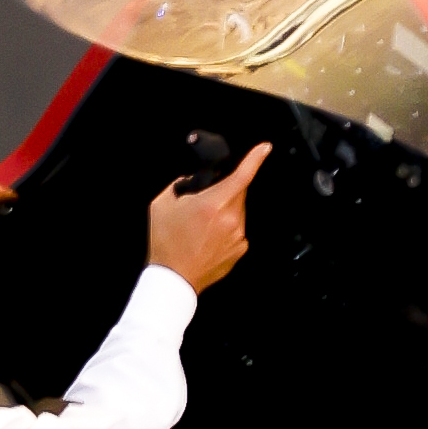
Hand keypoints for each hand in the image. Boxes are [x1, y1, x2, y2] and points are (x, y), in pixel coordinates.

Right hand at [146, 140, 267, 292]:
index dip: (256, 159)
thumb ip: (180, 185)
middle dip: (224, 192)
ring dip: (224, 212)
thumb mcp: (162, 204)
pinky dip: (225, 229)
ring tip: (201, 227)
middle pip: (238, 193)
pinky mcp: (240, 250)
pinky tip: (207, 239)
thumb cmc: (166, 244)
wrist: (173, 279)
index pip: (242, 175)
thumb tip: (193, 180)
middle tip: (202, 205)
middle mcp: (231, 219)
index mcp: (213, 204)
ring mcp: (238, 236)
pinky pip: (236, 230)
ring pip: (237, 212)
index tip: (265, 148)